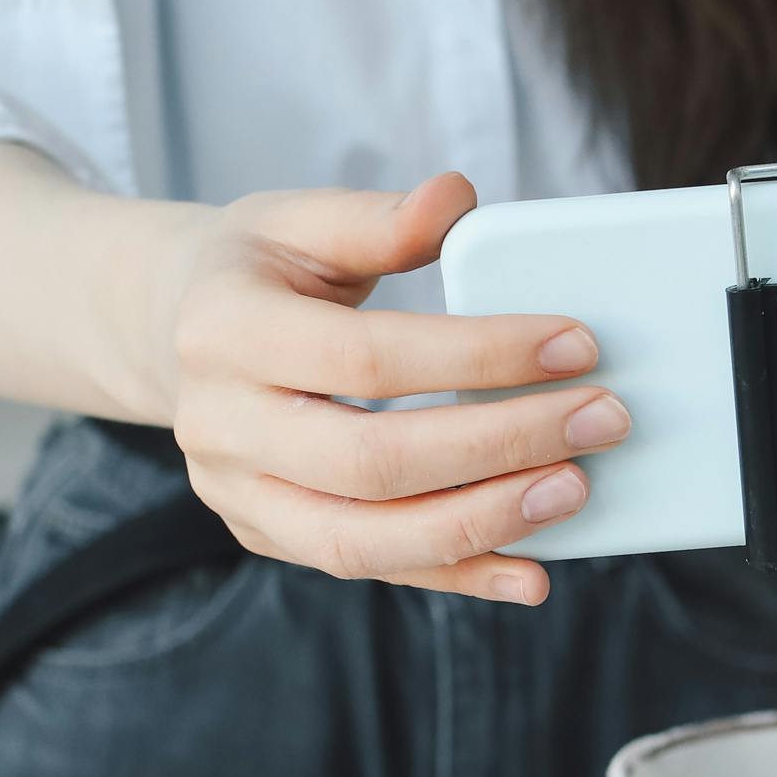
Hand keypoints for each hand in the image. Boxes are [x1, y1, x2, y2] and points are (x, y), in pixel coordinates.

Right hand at [163, 174, 625, 603]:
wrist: (178, 334)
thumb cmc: (259, 270)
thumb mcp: (300, 220)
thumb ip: (379, 220)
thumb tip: (456, 200)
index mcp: (225, 330)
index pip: (368, 357)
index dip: (478, 356)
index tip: (576, 344)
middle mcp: (220, 426)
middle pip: (371, 462)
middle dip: (498, 446)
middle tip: (598, 421)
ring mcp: (239, 495)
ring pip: (364, 540)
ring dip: (481, 523)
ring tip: (572, 491)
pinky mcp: (270, 536)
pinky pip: (371, 571)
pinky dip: (456, 576)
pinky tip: (530, 571)